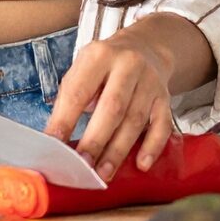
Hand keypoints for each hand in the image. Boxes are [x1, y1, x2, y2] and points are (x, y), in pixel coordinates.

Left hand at [45, 15, 199, 181]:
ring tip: (103, 173)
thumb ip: (69, 101)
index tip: (55, 145)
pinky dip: (152, 146)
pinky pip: (162, 125)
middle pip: (112, 107)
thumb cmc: (105, 67)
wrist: (146, 47)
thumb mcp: (82, 71)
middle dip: (96, 140)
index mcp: (99, 56)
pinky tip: (141, 164)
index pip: (79, 92)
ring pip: (135, 120)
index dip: (65, 120)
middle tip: (83, 166)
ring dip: (118, 151)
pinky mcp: (164, 98)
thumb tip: (54, 139)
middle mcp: (127, 65)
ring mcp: (149, 82)